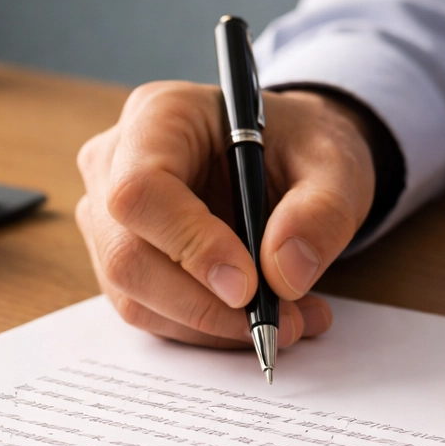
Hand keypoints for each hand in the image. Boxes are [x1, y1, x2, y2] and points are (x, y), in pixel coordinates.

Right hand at [76, 81, 375, 347]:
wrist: (289, 159)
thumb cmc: (301, 148)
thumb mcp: (336, 165)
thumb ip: (321, 212)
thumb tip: (285, 275)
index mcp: (158, 115)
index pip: (140, 190)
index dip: (189, 245)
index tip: (249, 286)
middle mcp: (114, 164)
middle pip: (127, 255)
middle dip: (205, 305)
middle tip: (280, 322)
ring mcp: (108, 218)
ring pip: (135, 296)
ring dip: (213, 326)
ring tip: (290, 320)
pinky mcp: (123, 261)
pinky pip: (150, 313)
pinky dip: (208, 330)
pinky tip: (264, 317)